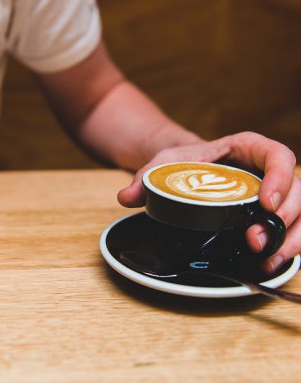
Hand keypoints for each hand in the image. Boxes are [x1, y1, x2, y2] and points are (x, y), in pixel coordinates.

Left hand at [118, 132, 299, 273]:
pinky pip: (290, 226)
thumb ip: (144, 178)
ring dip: (291, 236)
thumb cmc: (181, 161)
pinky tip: (270, 261)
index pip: (276, 154)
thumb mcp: (162, 163)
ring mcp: (270, 192)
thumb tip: (126, 196)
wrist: (187, 171)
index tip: (264, 202)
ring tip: (267, 257)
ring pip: (299, 211)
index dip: (280, 177)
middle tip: (255, 240)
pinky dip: (286, 244)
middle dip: (283, 217)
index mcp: (247, 148)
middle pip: (294, 189)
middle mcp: (265, 170)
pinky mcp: (265, 213)